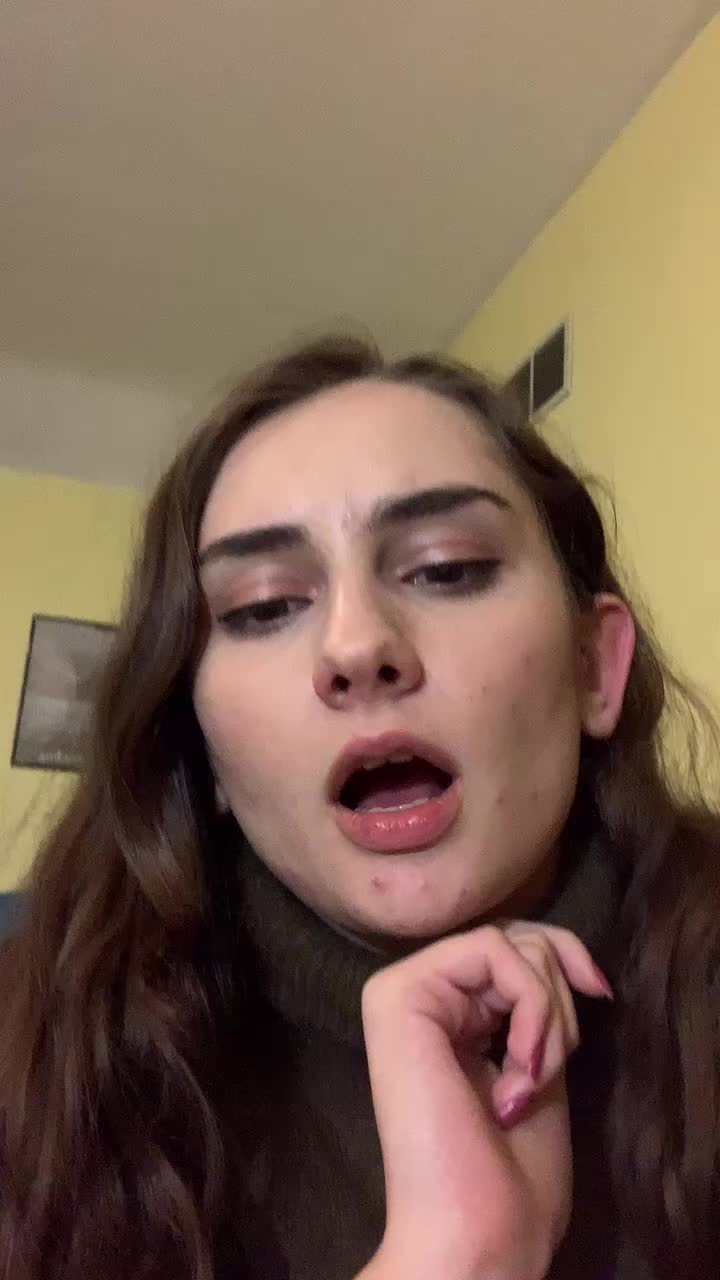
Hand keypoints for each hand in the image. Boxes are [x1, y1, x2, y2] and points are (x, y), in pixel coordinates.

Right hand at [357, 923, 610, 1279]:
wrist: (477, 1235)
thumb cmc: (510, 1177)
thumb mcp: (540, 1064)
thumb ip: (536, 1004)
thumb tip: (558, 949)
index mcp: (443, 1014)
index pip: (511, 945)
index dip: (566, 958)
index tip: (601, 993)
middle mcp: (415, 995)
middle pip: (514, 937)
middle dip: (558, 997)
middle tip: (550, 1069)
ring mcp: (398, 992)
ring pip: (507, 944)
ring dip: (547, 1014)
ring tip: (531, 1082)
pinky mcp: (396, 994)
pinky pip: (491, 952)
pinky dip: (531, 1007)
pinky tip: (519, 1071)